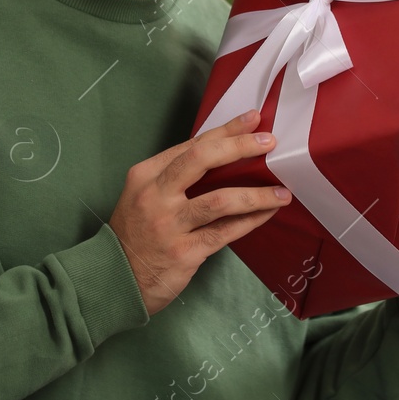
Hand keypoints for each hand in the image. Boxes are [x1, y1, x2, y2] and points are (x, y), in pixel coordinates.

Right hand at [110, 109, 291, 315]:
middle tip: (269, 143)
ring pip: (220, 200)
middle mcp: (155, 196)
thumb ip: (176, 177)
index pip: (192, 146)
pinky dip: (250, 221)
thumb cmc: (136, 233)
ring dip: (256, 194)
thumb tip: (223, 156)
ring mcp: (169, 225)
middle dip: (239, 147)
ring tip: (282, 192)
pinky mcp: (184, 252)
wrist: (116, 278)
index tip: (252, 120)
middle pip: (202, 160)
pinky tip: (267, 213)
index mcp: (146, 175)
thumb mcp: (144, 195)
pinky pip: (225, 231)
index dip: (225, 131)